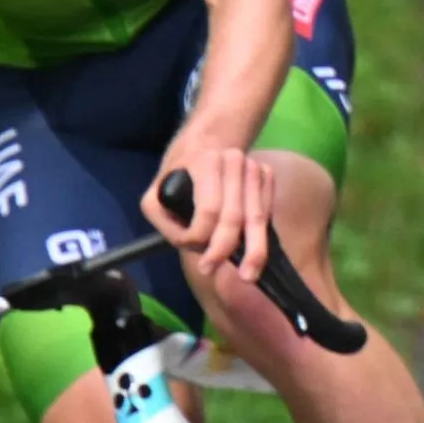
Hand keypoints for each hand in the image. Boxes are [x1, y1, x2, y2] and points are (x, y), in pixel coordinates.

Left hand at [148, 140, 270, 283]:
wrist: (205, 146)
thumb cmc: (179, 180)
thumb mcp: (156, 196)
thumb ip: (162, 219)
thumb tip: (187, 242)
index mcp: (204, 161)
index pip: (209, 210)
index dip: (203, 239)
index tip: (201, 261)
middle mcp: (232, 160)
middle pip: (235, 215)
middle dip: (229, 249)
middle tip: (227, 276)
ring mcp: (253, 165)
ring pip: (257, 216)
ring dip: (255, 248)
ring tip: (249, 275)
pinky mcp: (267, 174)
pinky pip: (267, 212)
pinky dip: (263, 234)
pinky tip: (254, 249)